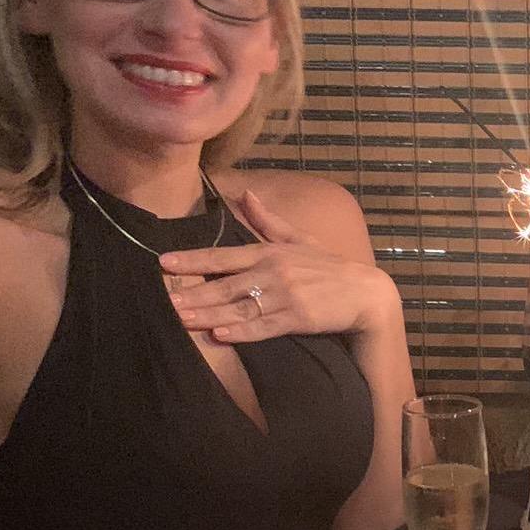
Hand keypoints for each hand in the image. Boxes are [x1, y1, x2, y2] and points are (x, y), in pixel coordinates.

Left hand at [161, 190, 400, 342]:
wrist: (365, 292)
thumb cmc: (329, 267)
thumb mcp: (299, 239)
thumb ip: (268, 221)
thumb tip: (246, 194)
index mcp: (270, 253)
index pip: (223, 256)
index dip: (193, 260)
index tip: (164, 264)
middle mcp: (274, 272)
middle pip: (225, 285)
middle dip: (193, 293)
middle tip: (164, 300)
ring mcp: (286, 296)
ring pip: (240, 307)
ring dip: (209, 314)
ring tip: (182, 319)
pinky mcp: (299, 319)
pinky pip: (264, 326)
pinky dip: (242, 332)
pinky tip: (221, 335)